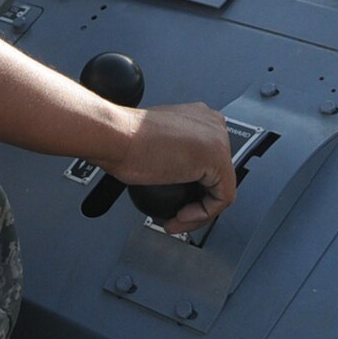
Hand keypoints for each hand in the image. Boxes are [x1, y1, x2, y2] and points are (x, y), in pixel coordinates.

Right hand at [96, 101, 236, 233]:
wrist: (116, 137)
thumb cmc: (124, 140)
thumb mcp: (156, 144)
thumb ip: (174, 153)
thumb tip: (175, 174)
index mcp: (199, 117)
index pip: (209, 162)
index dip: (193, 189)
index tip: (177, 202)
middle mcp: (213, 124)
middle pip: (217, 176)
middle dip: (197, 203)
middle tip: (176, 217)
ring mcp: (218, 140)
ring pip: (221, 190)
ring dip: (198, 213)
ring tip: (176, 221)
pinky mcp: (218, 159)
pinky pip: (221, 199)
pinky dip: (201, 215)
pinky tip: (180, 216)